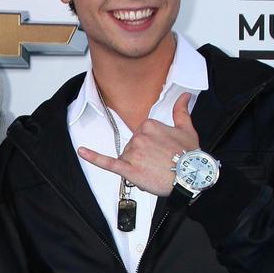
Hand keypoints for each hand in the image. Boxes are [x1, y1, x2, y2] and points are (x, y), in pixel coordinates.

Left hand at [77, 92, 199, 196]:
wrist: (191, 176)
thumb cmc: (190, 155)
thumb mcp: (187, 129)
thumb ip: (181, 111)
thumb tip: (184, 96)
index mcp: (149, 124)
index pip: (141, 134)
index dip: (151, 146)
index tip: (163, 152)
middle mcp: (139, 136)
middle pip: (133, 146)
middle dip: (144, 156)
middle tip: (161, 163)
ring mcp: (132, 152)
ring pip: (127, 158)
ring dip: (137, 166)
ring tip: (155, 171)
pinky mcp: (127, 168)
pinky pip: (107, 162)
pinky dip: (93, 157)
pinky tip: (82, 152)